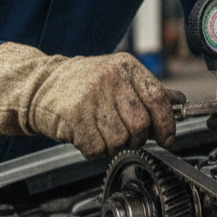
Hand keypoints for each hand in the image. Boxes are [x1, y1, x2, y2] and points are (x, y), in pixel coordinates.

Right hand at [0, 43, 176, 158]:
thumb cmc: (80, 83)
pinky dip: (93, 150)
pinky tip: (85, 135)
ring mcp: (92, 96)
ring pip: (119, 140)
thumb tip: (178, 102)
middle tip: (122, 134)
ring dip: (111, 144)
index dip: (166, 123)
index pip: (157, 97)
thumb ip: (144, 91)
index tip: (167, 138)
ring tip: (98, 130)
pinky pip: (97, 149)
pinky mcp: (75, 116)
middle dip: (135, 138)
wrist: (38, 84)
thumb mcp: (116, 76)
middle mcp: (110, 78)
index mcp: (126, 67)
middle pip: (140, 124)